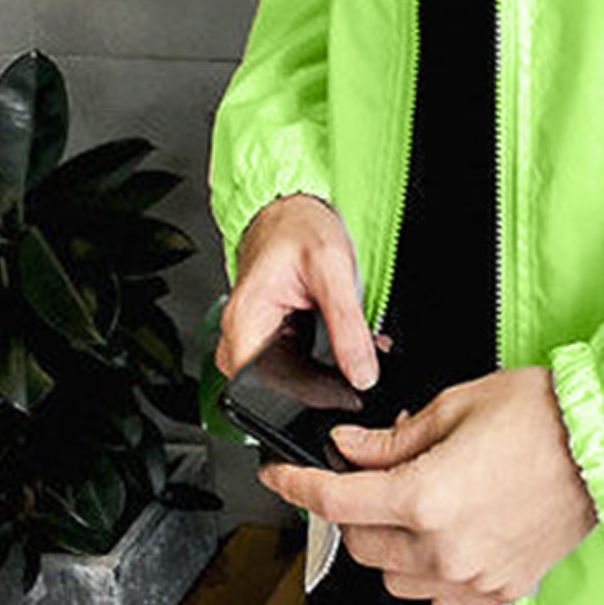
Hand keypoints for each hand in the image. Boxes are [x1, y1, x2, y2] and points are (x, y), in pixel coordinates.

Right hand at [216, 193, 387, 391]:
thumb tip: (362, 374)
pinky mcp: (268, 338)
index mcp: (245, 322)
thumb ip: (347, 326)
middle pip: (280, 387)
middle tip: (359, 354)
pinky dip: (323, 357)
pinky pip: (294, 363)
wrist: (290, 211)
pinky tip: (344, 340)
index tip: (351, 385)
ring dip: (327, 368)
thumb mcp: (333, 270)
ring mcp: (252, 339)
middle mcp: (240, 337)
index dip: (315, 393)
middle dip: (327, 379)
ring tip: (352, 338)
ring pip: (290, 378)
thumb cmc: (299, 228)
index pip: (270, 387)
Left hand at [258, 366, 599, 604]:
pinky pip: (439, 597)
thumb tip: (351, 449)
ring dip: (389, 544)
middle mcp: (444, 547)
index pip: (338, 500)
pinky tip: (447, 535)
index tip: (280, 477)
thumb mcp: (455, 405)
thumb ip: (392, 439)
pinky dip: (429, 570)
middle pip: (362, 543)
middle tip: (366, 475)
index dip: (298, 485)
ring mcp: (473, 576)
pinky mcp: (501, 589)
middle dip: (352, 508)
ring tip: (415, 504)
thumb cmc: (540, 415)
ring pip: (395, 578)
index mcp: (426, 496)